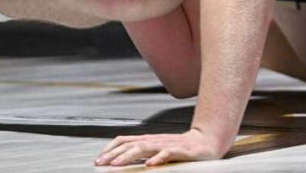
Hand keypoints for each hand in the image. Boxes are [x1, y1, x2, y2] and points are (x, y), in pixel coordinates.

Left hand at [95, 128, 225, 166]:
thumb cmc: (182, 148)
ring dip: (128, 155)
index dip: (110, 148)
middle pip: (131, 144)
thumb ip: (142, 153)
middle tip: (100, 163)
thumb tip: (120, 160)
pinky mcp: (182, 151)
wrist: (208, 142)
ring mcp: (168, 145)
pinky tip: (149, 165)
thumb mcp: (158, 150)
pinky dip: (157, 159)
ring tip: (116, 164)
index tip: (98, 159)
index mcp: (149, 140)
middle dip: (113, 154)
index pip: (125, 140)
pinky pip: (168, 154)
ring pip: (145, 147)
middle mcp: (156, 141)